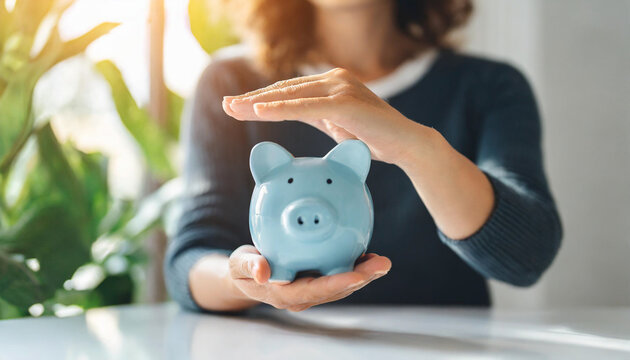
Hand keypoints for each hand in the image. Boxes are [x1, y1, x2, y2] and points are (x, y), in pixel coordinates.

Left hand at [222, 68, 435, 165]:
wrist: (406, 145)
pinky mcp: (345, 102)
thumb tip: (292, 113)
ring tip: (233, 109)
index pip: (289, 91)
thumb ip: (315, 115)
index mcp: (331, 83)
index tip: (237, 107)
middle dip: (252, 99)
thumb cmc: (373, 138)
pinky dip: (280, 109)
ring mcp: (340, 87)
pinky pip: (306, 107)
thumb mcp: (336, 125)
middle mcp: (334, 79)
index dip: (261, 99)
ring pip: (290, 96)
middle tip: (225, 106)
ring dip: (258, 103)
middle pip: (284, 89)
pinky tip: (258, 111)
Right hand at [227, 245, 390, 311]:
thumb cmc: (242, 268)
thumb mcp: (238, 263)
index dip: (337, 283)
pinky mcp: (317, 282)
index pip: (315, 290)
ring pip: (342, 285)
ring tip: (382, 261)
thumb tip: (265, 272)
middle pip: (336, 289)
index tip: (357, 275)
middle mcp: (302, 297)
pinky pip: (339, 277)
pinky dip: (355, 267)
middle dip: (362, 278)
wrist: (245, 273)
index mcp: (285, 294)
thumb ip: (250, 266)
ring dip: (364, 274)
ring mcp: (311, 292)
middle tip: (382, 264)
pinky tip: (368, 254)